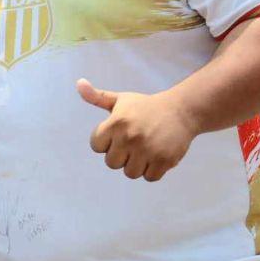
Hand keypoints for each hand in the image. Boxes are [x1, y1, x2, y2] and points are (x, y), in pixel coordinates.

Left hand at [77, 79, 197, 181]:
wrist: (181, 110)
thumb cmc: (145, 106)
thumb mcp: (120, 100)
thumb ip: (96, 96)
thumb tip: (78, 83)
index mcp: (116, 123)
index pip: (96, 146)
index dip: (106, 141)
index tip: (118, 133)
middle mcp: (130, 137)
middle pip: (111, 163)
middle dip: (120, 155)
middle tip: (133, 143)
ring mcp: (147, 150)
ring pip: (130, 173)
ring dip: (136, 165)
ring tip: (144, 150)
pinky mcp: (164, 160)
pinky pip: (149, 177)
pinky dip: (152, 171)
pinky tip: (156, 155)